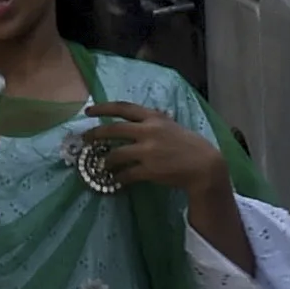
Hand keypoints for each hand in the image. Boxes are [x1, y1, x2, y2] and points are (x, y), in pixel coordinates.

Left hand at [85, 101, 230, 197]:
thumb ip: (154, 122)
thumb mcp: (172, 126)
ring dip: (105, 160)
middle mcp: (149, 131)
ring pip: (116, 154)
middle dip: (95, 134)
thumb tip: (137, 120)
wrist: (205, 165)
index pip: (123, 108)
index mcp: (155, 118)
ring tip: (100, 165)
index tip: (88, 110)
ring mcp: (148, 151)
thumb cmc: (189, 145)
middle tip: (84, 139)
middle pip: (113, 129)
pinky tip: (115, 181)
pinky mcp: (149, 169)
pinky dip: (118, 178)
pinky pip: (126, 174)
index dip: (103, 108)